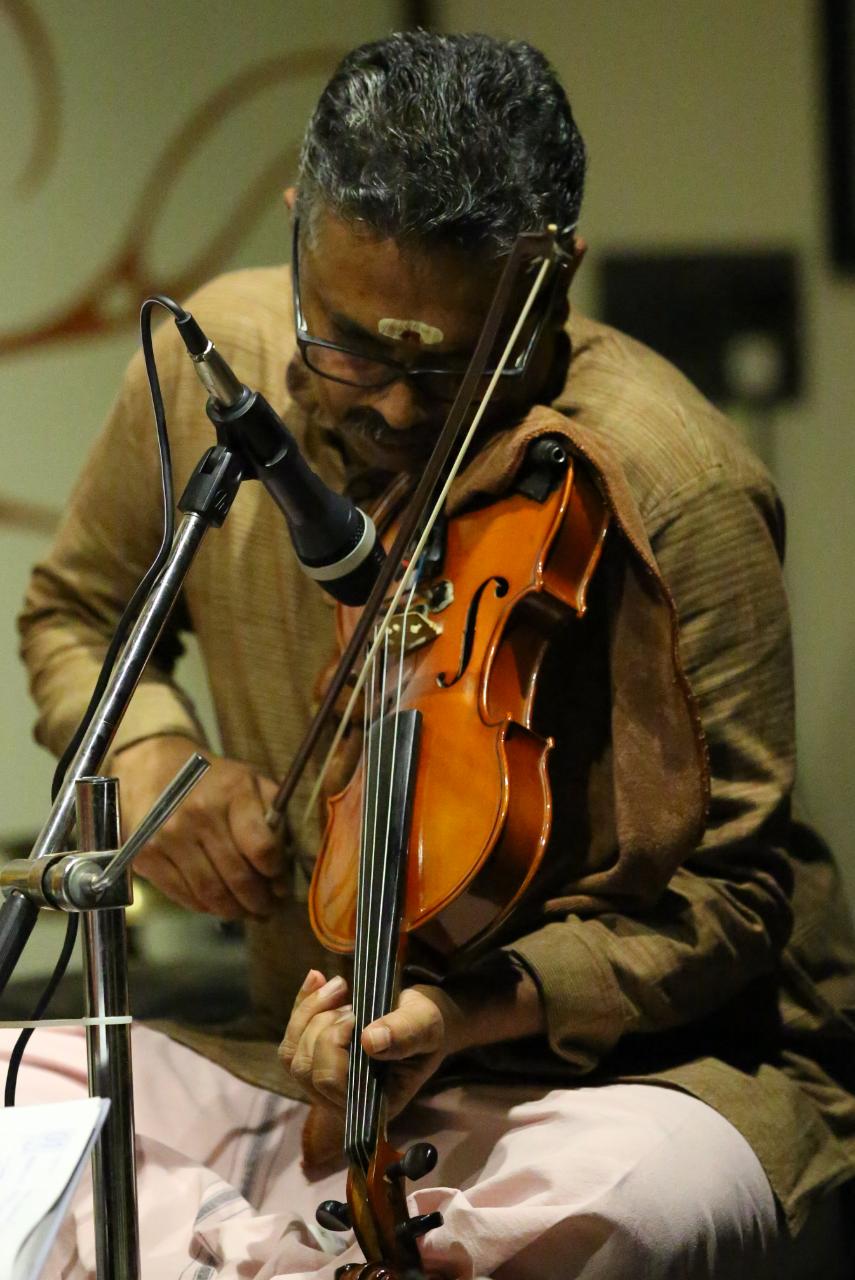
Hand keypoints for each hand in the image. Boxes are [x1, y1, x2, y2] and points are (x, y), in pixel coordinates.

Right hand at [109, 734, 285, 918]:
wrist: (155, 768)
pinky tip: (218, 905)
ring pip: (211, 893)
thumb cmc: (213, 780)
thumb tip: (286, 868)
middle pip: (238, 877)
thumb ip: (274, 819)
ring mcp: (168, 836)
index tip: (281, 885)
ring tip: (247, 913)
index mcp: (233, 792)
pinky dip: (205, 907)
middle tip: (269, 910)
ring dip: (235, 911)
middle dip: (260, 902)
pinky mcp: (146, 855)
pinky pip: (183, 895)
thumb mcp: (251, 783)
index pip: (262, 847)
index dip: (276, 874)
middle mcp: (199, 814)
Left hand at [279, 970, 467, 1117]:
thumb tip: (371, 1041)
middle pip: (306, 1068)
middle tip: (351, 1000)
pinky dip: (301, 1006)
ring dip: (309, 1014)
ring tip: (340, 988)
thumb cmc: (429, 1024)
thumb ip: (404, 1032)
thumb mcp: (426, 1023)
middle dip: (322, 1025)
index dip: (332, 1044)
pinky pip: (291, 1040)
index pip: (331, 1080)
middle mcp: (345, 1101)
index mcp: (374, 1101)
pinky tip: (317, 977)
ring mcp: (326, 1084)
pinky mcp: (316, 1062)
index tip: (356, 1014)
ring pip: (292, 1055)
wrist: (424, 1018)